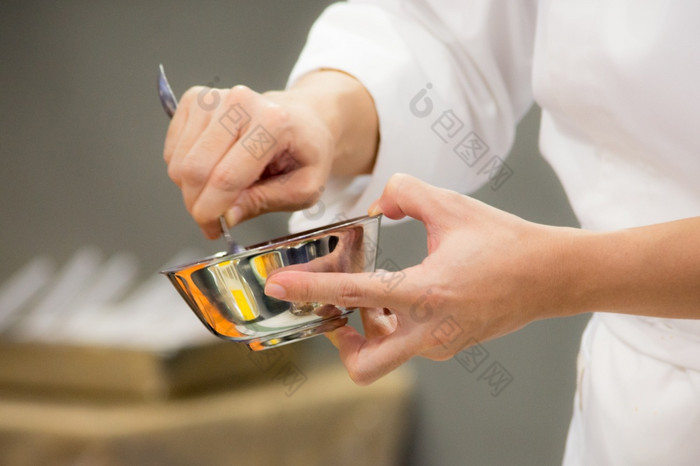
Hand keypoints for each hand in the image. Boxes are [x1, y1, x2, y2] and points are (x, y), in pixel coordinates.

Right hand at [163, 71, 377, 237]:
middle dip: (198, 205)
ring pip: (179, 162)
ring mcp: (213, 98)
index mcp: (272, 123)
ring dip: (192, 189)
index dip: (213, 212)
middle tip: (213, 220)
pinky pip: (172, 151)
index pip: (226, 177)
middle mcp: (239, 102)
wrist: (304, 119)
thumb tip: (226, 216)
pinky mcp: (194, 100)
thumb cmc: (306, 152)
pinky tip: (212, 170)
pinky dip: (185, 171)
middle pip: (195, 169)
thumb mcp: (303, 189)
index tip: (214, 231)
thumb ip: (264, 202)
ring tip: (220, 192)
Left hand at [264, 174, 577, 383]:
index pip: (355, 295)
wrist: (552, 276)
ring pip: (384, 356)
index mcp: (428, 294)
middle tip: (331, 309)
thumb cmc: (506, 242)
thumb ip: (405, 194)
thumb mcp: (451, 207)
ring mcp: (441, 344)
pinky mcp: (448, 345)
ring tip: (367, 295)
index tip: (281, 286)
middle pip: (364, 364)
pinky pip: (405, 345)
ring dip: (365, 329)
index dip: (311, 289)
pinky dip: (389, 324)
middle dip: (338, 340)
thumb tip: (379, 203)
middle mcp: (431, 331)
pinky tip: (395, 295)